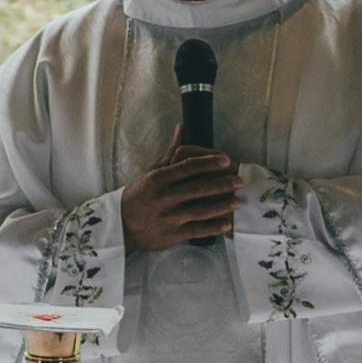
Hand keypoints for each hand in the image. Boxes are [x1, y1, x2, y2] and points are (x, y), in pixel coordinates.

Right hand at [122, 147, 241, 254]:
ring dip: (221, 206)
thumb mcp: (151, 172)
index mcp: (159, 179)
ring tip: (238, 202)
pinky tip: (226, 224)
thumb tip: (182, 128)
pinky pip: (196, 230)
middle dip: (222, 184)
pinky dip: (212, 228)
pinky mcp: (172, 234)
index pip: (187, 167)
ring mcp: (169, 217)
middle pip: (198, 188)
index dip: (208, 162)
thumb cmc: (138, 195)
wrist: (121, 225)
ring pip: (200, 210)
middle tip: (240, 180)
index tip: (225, 160)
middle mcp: (164, 197)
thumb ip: (170, 153)